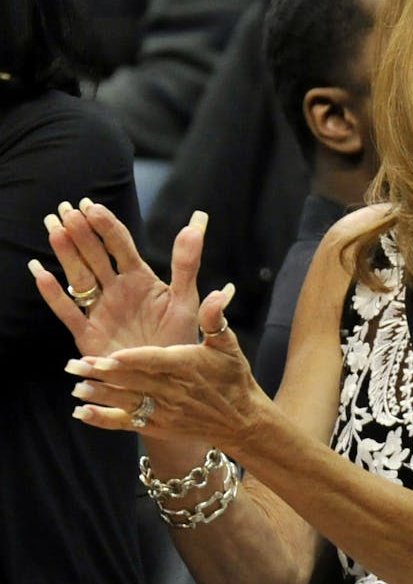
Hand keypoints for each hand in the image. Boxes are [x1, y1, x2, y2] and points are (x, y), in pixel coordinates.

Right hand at [32, 199, 207, 354]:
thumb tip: (198, 222)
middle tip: (67, 210)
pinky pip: (68, 311)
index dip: (106, 226)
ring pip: (79, 276)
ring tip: (55, 229)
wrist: (167, 377)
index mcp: (140, 279)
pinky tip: (42, 273)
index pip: (120, 246)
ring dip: (67, 254)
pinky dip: (55, 294)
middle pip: (95, 256)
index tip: (92, 206)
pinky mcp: (88, 333)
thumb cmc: (178, 337)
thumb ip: (188, 262)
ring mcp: (100, 310)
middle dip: (82, 233)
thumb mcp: (186, 299)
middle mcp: (116, 290)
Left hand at [67, 290, 263, 450]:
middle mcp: (173, 390)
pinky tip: (82, 413)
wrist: (241, 420)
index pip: (156, 362)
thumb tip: (220, 291)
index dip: (132, 360)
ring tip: (76, 388)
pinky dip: (103, 420)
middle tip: (77, 364)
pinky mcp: (158, 426)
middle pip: (134, 381)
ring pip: (127, 402)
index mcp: (187, 366)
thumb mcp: (228, 344)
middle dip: (104, 374)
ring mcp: (164, 411)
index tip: (110, 355)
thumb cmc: (233, 377)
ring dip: (100, 395)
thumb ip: (215, 317)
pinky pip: (126, 424)